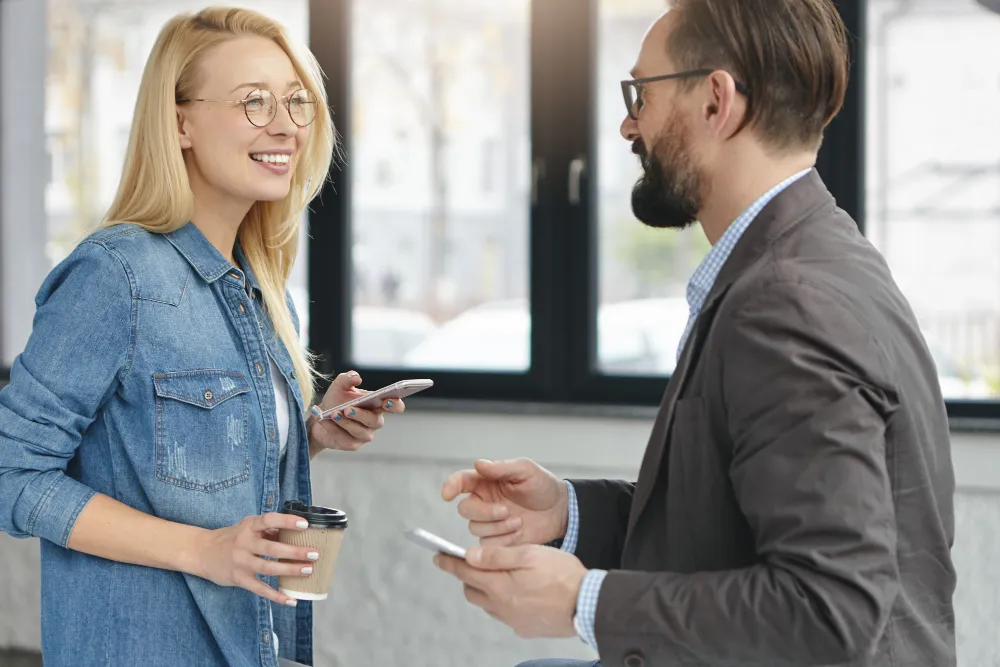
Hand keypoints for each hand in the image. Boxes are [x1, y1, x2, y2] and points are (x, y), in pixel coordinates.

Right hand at [196, 512, 319, 606]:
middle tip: (314, 554)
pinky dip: (276, 596)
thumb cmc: (231, 538)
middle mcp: (244, 543)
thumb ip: (268, 530)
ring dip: (290, 570)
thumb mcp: (247, 527)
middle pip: (272, 548)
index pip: (269, 520)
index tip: (305, 524)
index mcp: (249, 526)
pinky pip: (260, 589)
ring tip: (308, 571)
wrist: (201, 552)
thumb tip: (295, 533)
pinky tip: (291, 600)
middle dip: (295, 552)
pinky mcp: (239, 578)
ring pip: (268, 568)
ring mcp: (241, 562)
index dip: (287, 521)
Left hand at [308, 371, 404, 452]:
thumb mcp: (340, 386)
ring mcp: (364, 435)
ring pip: (359, 432)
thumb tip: (356, 377)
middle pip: (375, 421)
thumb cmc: (336, 400)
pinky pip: (343, 439)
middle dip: (361, 415)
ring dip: (345, 423)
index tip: (387, 400)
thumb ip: (347, 378)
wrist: (320, 417)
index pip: (396, 407)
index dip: (395, 405)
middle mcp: (374, 422)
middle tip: (347, 408)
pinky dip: (332, 428)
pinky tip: (322, 419)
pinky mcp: (352, 445)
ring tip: (333, 414)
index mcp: (378, 406)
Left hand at [434, 544, 585, 637]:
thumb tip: (470, 556)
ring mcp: (514, 621)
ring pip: (488, 604)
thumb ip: (497, 555)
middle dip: (468, 576)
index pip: (465, 573)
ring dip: (486, 590)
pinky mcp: (526, 629)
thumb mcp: (530, 554)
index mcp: (500, 587)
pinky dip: (503, 601)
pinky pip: (505, 614)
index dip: (449, 563)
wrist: (589, 605)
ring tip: (500, 575)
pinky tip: (518, 591)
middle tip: (473, 562)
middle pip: (473, 591)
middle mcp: (502, 608)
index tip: (437, 556)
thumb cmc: (563, 575)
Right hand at [441, 458, 567, 546]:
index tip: (447, 494)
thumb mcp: (526, 470)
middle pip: (465, 510)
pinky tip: (519, 533)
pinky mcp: (496, 540)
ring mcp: (488, 522)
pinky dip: (504, 540)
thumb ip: (502, 467)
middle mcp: (483, 501)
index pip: (460, 481)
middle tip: (506, 510)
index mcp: (485, 481)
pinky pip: (488, 545)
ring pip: (475, 528)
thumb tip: (479, 463)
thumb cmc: (542, 487)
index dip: (450, 486)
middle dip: (484, 512)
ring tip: (519, 521)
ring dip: (498, 527)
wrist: (559, 511)